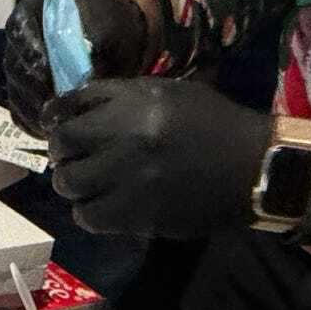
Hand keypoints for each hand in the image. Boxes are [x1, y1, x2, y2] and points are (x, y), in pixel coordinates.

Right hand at [3, 0, 148, 136]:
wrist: (118, 39)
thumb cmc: (114, 26)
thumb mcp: (109, 27)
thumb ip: (93, 45)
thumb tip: (80, 79)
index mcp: (36, 5)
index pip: (20, 29)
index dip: (30, 52)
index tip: (46, 73)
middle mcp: (21, 34)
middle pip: (13, 63)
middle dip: (31, 87)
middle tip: (49, 106)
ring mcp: (20, 62)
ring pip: (13, 89)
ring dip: (30, 109)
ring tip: (50, 125)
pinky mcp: (24, 88)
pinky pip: (18, 108)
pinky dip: (29, 121)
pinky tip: (46, 132)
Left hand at [48, 80, 269, 237]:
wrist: (252, 168)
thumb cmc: (213, 125)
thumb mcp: (170, 93)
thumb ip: (123, 96)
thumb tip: (74, 106)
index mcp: (136, 101)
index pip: (73, 105)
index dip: (58, 117)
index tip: (59, 126)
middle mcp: (128, 137)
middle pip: (64, 144)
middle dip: (62, 152)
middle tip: (70, 158)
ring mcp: (130, 178)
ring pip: (70, 183)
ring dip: (72, 183)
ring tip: (85, 184)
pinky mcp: (137, 214)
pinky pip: (89, 216)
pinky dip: (88, 211)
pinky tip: (100, 206)